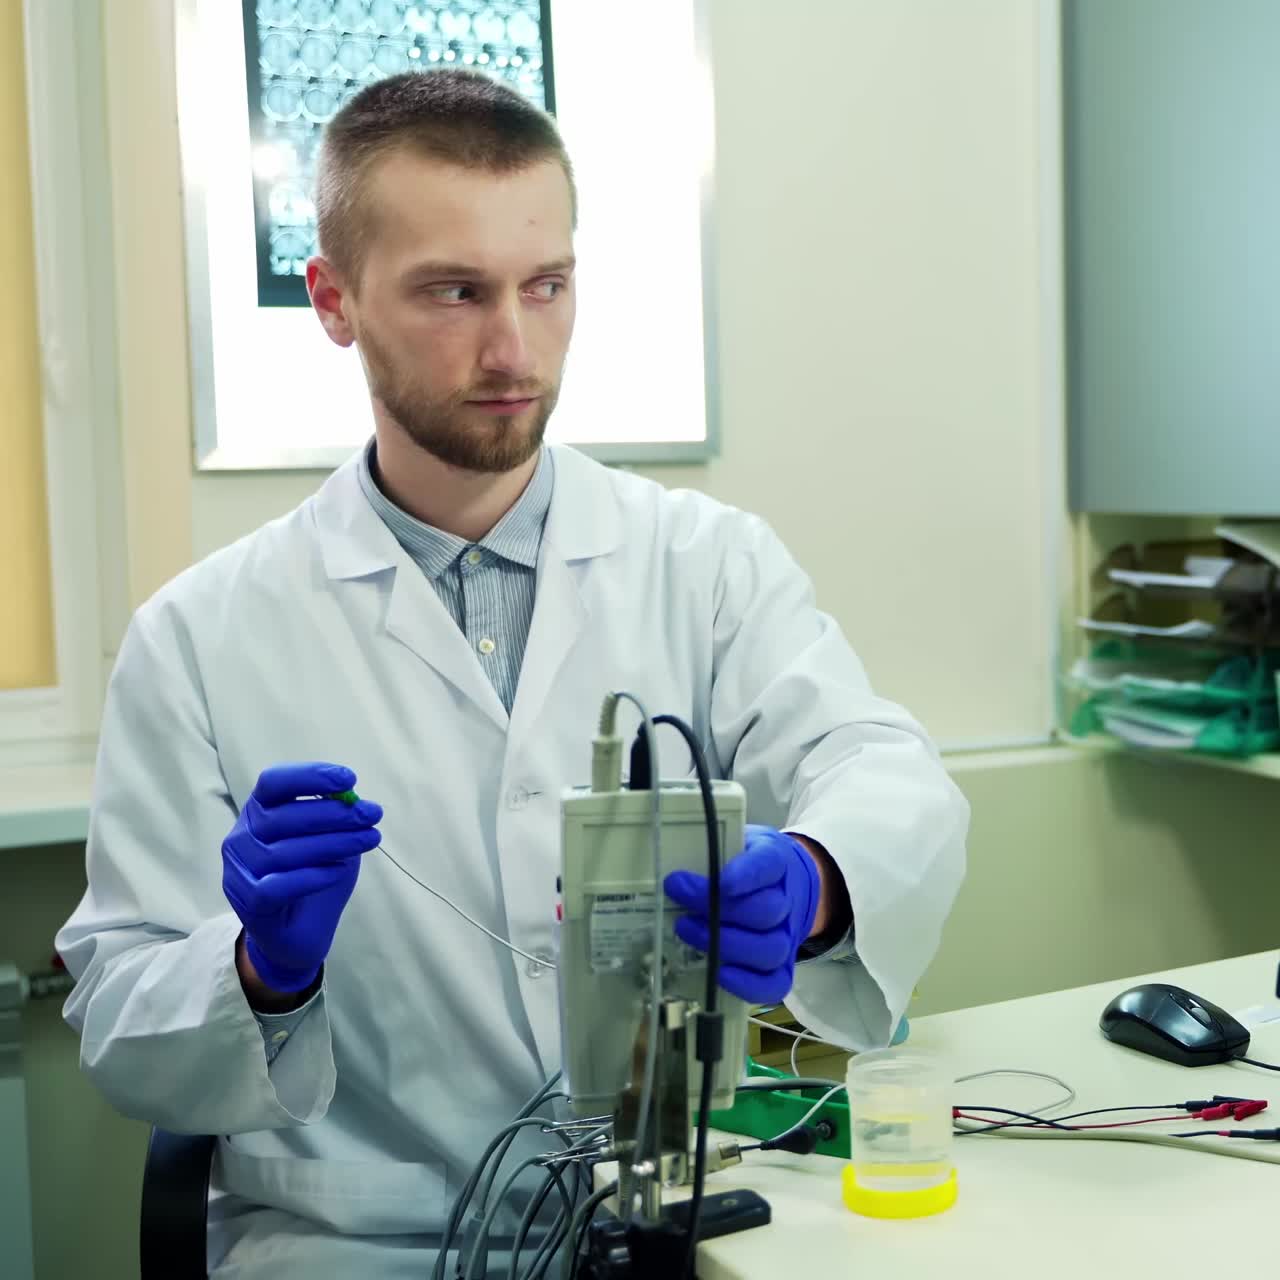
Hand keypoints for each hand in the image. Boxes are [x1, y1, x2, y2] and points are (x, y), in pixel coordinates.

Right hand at [221, 763, 382, 993]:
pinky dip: (312, 876)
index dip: (309, 776)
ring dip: (334, 842)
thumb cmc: (312, 876)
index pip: (273, 783)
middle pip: (283, 817)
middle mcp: (241, 837)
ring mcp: (240, 871)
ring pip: (285, 852)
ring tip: (369, 839)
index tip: (349, 779)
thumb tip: (355, 799)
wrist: (297, 934)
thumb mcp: (330, 840)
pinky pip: (278, 886)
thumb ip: (336, 817)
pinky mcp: (248, 903)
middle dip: (334, 813)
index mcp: (257, 812)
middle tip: (372, 814)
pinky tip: (338, 871)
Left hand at [663, 824, 819, 1004]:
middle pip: (766, 911)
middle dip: (720, 911)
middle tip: (682, 903)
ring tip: (688, 932)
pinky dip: (748, 984)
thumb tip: (670, 863)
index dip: (745, 875)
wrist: (783, 882)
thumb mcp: (731, 839)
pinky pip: (774, 983)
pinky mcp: (782, 966)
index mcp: (776, 860)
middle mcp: (786, 900)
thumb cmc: (744, 861)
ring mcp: (786, 936)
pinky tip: (720, 973)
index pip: (767, 864)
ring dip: (726, 945)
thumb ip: (709, 849)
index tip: (721, 881)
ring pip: (769, 948)